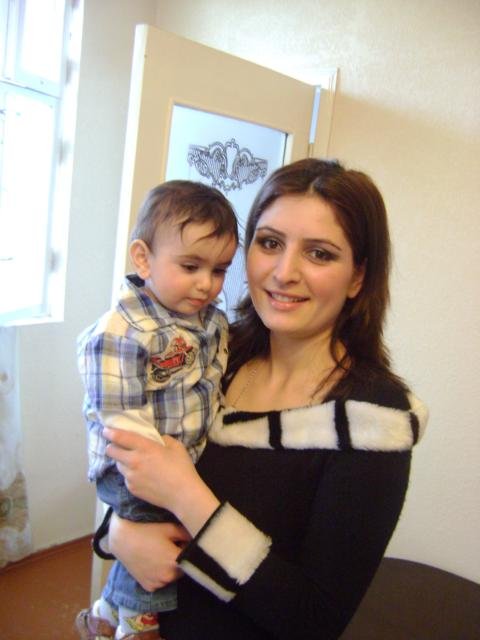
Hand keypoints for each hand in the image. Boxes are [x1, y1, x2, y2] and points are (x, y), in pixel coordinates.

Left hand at [104, 428, 219, 534]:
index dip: (110, 432)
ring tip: (133, 462)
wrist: (182, 495)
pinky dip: (130, 474)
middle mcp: (133, 461)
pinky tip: (141, 476)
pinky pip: (126, 478)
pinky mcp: (132, 489)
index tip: (106, 430)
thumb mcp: (176, 446)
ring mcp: (131, 477)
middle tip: (118, 446)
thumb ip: (163, 439)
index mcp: (144, 448)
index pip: (120, 437)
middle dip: (112, 447)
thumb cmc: (182, 468)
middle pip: (111, 451)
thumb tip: (155, 439)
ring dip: (122, 461)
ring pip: (118, 465)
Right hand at [109, 513, 189, 591]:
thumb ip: (187, 534)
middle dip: (180, 559)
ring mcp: (158, 584)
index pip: (192, 558)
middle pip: (183, 569)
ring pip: (172, 576)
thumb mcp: (170, 528)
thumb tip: (199, 537)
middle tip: (172, 546)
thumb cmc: (147, 530)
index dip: (189, 549)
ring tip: (161, 553)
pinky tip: (154, 562)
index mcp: (176, 562)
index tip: (184, 542)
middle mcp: (168, 577)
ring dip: (171, 568)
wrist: (122, 539)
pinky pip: (161, 582)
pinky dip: (160, 575)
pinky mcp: (149, 587)